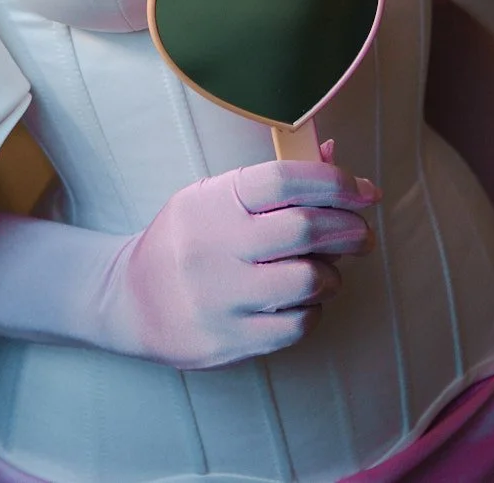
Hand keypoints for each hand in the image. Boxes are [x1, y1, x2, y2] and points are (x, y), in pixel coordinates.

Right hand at [0, 146, 379, 368]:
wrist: (129, 297)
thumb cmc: (187, 238)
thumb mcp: (216, 196)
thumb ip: (275, 179)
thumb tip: (334, 154)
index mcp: (212, 199)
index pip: (282, 179)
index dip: (333, 182)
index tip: (364, 191)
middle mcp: (215, 244)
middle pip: (303, 229)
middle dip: (347, 229)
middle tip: (362, 233)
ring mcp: (220, 295)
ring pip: (307, 281)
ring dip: (331, 275)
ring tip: (325, 271)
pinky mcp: (228, 339)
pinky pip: (295, 325)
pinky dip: (311, 311)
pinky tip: (301, 302)